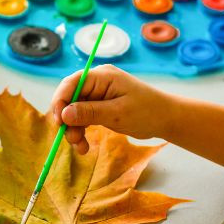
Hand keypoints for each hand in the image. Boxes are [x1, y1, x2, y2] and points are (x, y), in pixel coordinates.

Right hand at [49, 65, 179, 153]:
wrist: (165, 119)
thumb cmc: (147, 112)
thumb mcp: (117, 114)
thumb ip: (90, 113)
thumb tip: (64, 114)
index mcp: (102, 76)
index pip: (71, 83)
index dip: (60, 101)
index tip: (58, 122)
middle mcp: (96, 82)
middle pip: (70, 98)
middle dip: (66, 120)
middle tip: (71, 139)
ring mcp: (97, 94)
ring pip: (73, 111)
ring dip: (73, 129)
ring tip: (80, 147)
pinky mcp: (99, 106)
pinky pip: (82, 117)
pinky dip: (81, 131)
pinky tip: (84, 145)